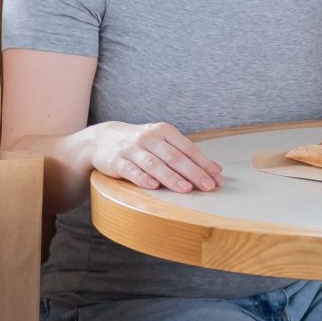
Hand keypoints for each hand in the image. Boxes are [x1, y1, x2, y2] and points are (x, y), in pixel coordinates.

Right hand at [93, 121, 222, 193]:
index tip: (217, 179)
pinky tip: (154, 186)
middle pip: (175, 157)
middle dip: (193, 172)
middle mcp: (149, 138)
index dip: (204, 164)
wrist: (104, 139)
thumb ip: (188, 155)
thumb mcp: (165, 143)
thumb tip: (217, 168)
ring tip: (186, 188)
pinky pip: (131, 170)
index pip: (189, 149)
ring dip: (172, 177)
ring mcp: (132, 148)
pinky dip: (143, 178)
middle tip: (208, 186)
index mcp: (165, 132)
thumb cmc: (142, 144)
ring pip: (155, 164)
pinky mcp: (117, 160)